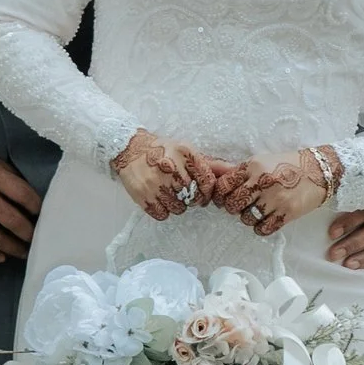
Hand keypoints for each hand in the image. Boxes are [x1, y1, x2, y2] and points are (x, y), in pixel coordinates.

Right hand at [110, 130, 225, 219]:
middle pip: (193, 197)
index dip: (207, 191)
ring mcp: (155, 182)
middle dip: (192, 198)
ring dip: (178, 205)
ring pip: (179, 208)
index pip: (207, 182)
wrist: (131, 149)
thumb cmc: (163, 150)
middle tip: (184, 192)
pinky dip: (163, 210)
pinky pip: (162, 214)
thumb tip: (232, 170)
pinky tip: (160, 198)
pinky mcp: (142, 195)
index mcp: (184, 154)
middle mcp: (170, 167)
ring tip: (170, 193)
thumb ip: (210, 163)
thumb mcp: (186, 150)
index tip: (202, 192)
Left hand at [213, 147, 334, 236]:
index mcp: (253, 166)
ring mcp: (275, 199)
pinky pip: (263, 228)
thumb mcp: (263, 160)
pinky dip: (261, 227)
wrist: (319, 171)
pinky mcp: (287, 213)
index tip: (222, 198)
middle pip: (233, 204)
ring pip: (246, 218)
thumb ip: (243, 172)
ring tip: (256, 211)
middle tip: (240, 205)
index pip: (224, 186)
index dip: (220, 195)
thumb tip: (220, 182)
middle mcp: (262, 182)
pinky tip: (266, 219)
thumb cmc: (289, 165)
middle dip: (233, 207)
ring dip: (248, 217)